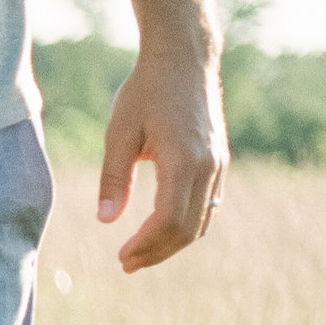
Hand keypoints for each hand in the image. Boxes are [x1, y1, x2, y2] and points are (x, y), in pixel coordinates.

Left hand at [97, 43, 225, 271]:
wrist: (184, 60)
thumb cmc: (146, 92)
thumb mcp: (119, 132)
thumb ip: (113, 178)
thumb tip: (106, 221)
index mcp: (184, 161)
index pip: (168, 221)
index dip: (146, 245)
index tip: (121, 256)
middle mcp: (208, 166)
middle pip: (188, 229)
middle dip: (157, 252)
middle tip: (126, 264)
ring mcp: (218, 164)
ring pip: (202, 221)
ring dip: (172, 243)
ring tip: (140, 254)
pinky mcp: (219, 160)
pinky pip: (208, 205)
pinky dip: (186, 225)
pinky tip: (160, 230)